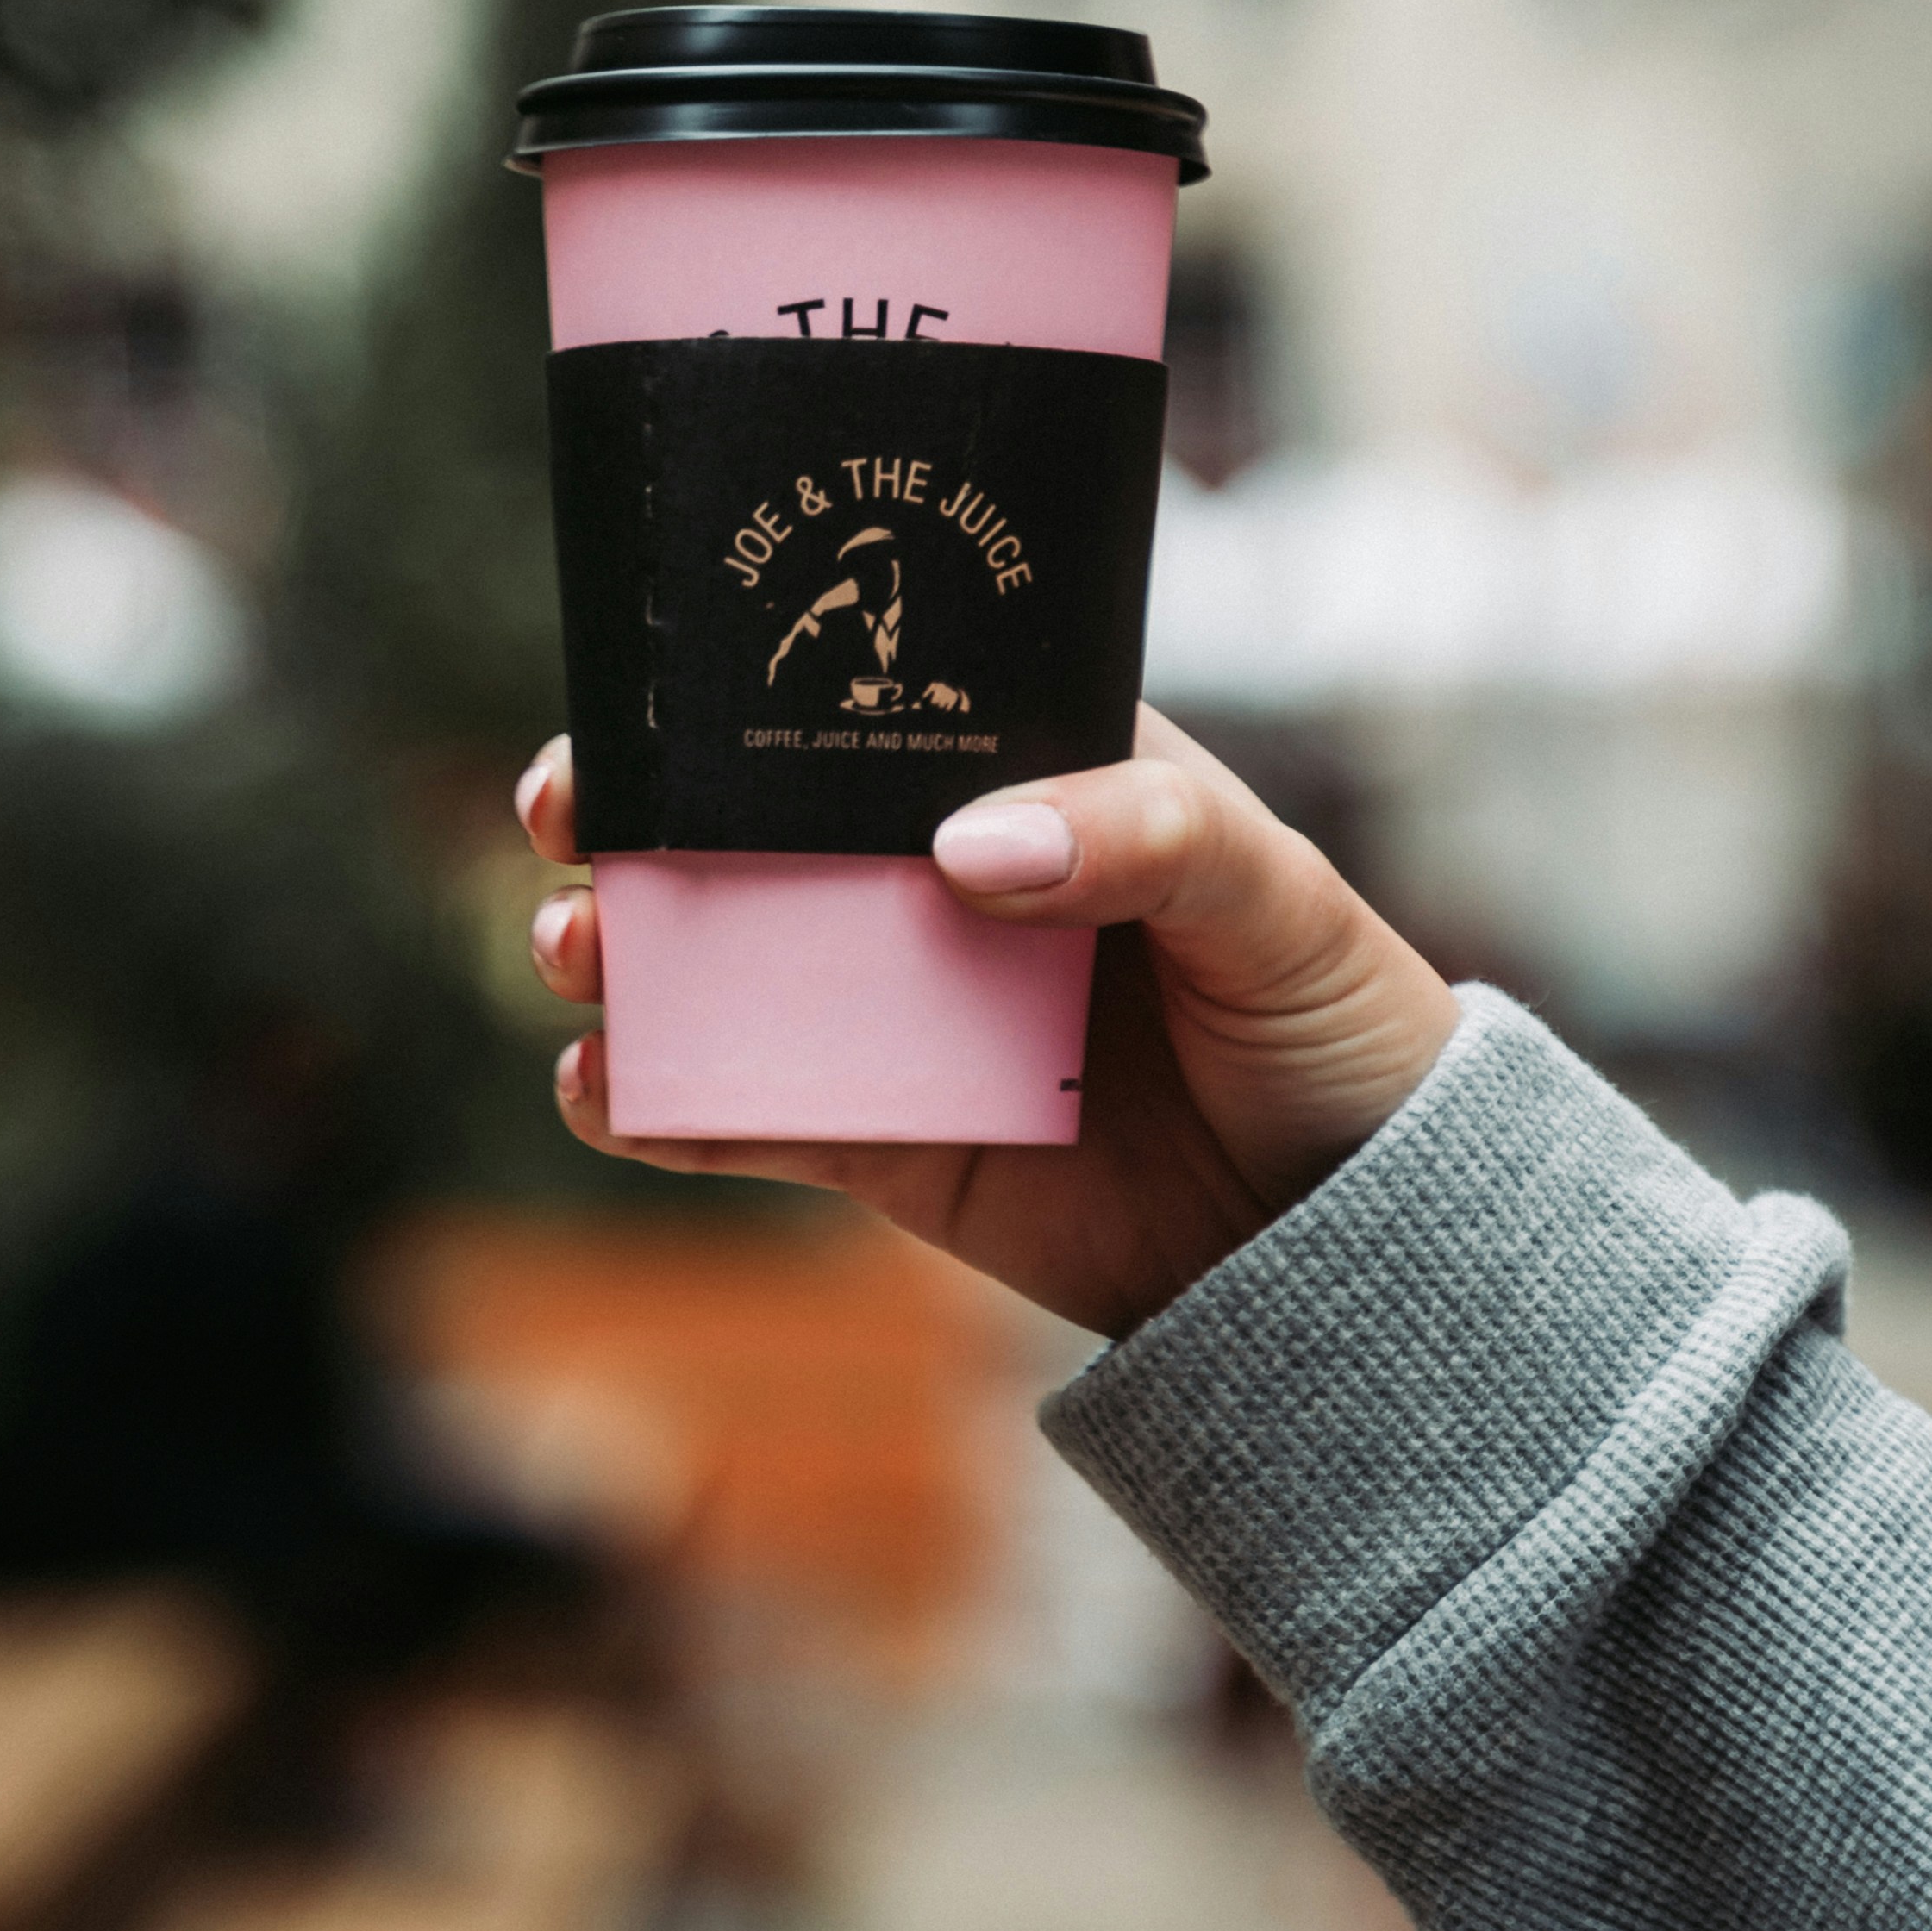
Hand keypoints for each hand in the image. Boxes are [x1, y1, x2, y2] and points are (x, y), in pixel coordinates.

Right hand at [517, 706, 1458, 1339]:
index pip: (871, 706)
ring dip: (630, 954)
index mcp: (1033, 775)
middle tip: (568, 822)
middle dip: (642, 818)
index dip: (753, 691)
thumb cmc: (1342, 1022)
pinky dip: (666, 1103)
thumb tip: (969, 845)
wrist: (1363, 1239)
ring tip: (578, 959)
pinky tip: (607, 1089)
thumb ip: (1144, 839)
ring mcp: (907, 1013)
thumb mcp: (1278, 895)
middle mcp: (946, 881)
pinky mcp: (890, 1143)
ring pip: (729, 967)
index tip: (652, 694)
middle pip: (760, 828)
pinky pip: (751, 1114)